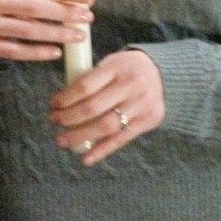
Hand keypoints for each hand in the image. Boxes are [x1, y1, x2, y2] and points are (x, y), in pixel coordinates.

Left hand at [50, 49, 163, 166]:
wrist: (167, 75)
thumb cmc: (129, 69)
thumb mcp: (112, 63)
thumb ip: (92, 78)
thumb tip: (64, 101)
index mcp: (117, 67)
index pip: (85, 86)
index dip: (65, 98)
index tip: (53, 104)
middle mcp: (131, 86)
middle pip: (92, 108)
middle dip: (68, 118)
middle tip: (54, 121)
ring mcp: (141, 105)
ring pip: (105, 126)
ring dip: (80, 136)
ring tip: (62, 140)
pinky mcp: (148, 121)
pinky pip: (121, 139)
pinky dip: (102, 150)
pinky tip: (85, 158)